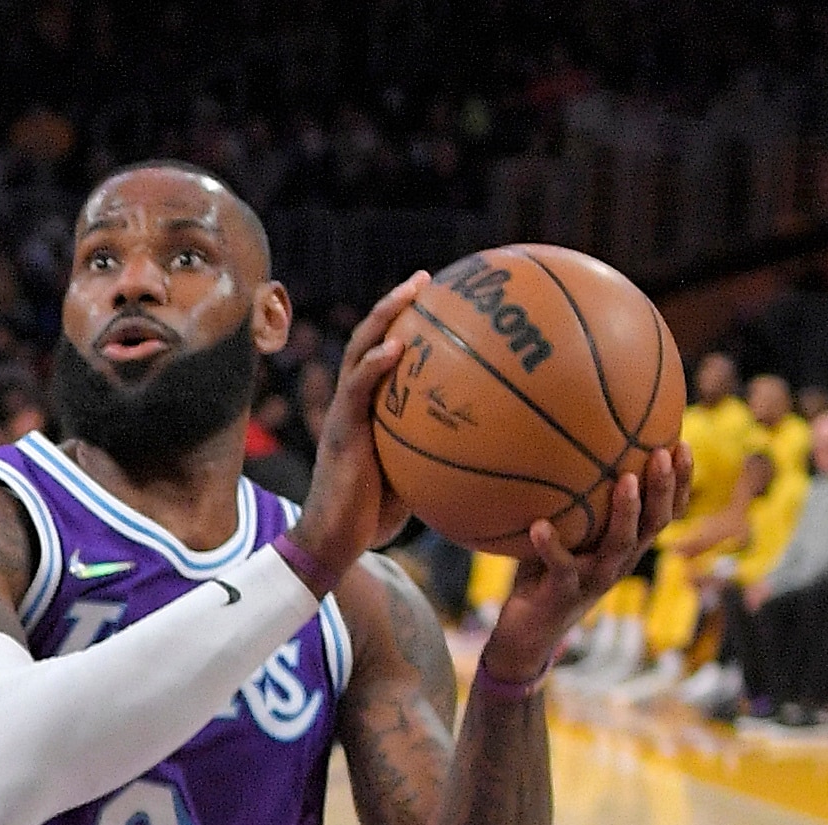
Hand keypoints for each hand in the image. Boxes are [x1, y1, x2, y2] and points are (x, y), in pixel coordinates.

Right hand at [293, 271, 430, 588]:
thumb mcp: (416, 477)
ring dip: (383, 317)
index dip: (404, 326)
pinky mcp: (341, 432)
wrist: (335, 542)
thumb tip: (492, 448)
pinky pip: (357, 391)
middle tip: (424, 279)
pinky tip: (396, 347)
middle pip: (369, 340)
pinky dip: (374, 365)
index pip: (384, 356)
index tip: (436, 300)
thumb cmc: (375, 518)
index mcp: (369, 410)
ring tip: (411, 291)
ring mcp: (345, 415)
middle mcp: (353, 404)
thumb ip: (438, 452)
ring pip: (359, 352)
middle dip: (394, 306)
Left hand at [485, 443, 681, 678]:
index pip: (666, 513)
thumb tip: (572, 444)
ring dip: (625, 512)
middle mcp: (619, 563)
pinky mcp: (563, 594)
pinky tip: (539, 525)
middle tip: (662, 454)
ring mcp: (594, 580)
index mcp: (627, 547)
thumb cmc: (548, 572)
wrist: (528, 633)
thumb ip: (579, 501)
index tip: (683, 445)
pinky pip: (560, 567)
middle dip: (663, 488)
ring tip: (624, 480)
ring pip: (619, 545)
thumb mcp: (571, 534)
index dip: (680, 484)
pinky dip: (550, 547)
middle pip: (653, 524)